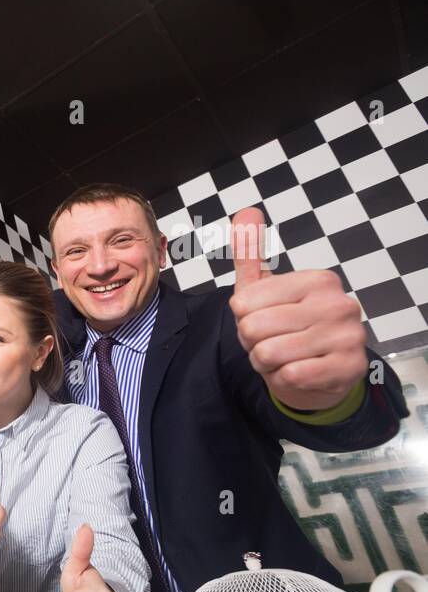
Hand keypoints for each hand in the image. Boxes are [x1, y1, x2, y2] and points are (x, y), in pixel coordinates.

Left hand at [229, 206, 367, 410]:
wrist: (317, 375)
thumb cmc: (286, 330)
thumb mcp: (263, 292)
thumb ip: (252, 255)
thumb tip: (246, 212)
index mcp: (317, 280)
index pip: (245, 302)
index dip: (243, 319)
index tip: (264, 320)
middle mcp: (338, 303)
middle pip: (253, 328)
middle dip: (252, 343)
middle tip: (273, 342)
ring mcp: (349, 335)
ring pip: (268, 353)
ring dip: (266, 363)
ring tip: (285, 358)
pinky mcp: (349, 367)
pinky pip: (291, 375)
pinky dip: (285, 379)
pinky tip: (300, 373)